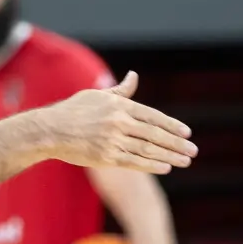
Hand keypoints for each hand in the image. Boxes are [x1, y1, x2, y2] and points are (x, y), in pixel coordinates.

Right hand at [38, 71, 197, 174]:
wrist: (49, 131)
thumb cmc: (72, 111)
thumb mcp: (97, 96)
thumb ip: (120, 91)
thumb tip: (134, 76)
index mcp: (119, 106)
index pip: (153, 116)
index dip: (172, 126)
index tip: (187, 133)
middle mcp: (118, 122)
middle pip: (155, 134)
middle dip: (177, 144)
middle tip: (193, 151)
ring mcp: (112, 141)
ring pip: (148, 149)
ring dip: (170, 156)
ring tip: (185, 161)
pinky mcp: (105, 157)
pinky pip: (134, 162)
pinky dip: (151, 165)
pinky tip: (166, 167)